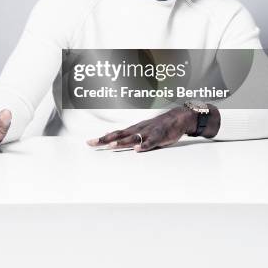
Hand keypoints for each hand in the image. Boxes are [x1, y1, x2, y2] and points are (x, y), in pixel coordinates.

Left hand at [87, 105, 219, 151]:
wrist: (178, 118)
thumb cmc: (159, 126)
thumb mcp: (141, 130)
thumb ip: (128, 135)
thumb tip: (112, 138)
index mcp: (133, 129)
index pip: (115, 133)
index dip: (102, 138)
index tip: (89, 142)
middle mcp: (138, 129)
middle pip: (119, 134)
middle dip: (106, 139)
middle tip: (93, 143)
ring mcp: (148, 132)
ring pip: (133, 137)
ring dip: (123, 142)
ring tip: (112, 146)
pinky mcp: (160, 136)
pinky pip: (151, 141)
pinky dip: (144, 145)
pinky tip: (138, 149)